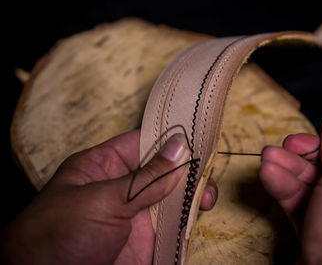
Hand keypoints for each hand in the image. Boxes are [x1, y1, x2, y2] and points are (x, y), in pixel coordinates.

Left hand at [0, 130, 216, 264]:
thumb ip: (145, 179)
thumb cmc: (56, 235)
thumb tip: (178, 148)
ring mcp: (135, 215)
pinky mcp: (146, 242)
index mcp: (105, 166)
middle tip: (204, 178)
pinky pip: (173, 228)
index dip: (170, 138)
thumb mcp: (102, 200)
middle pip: (164, 171)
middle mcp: (123, 188)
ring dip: (192, 197)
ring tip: (207, 200)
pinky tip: (198, 217)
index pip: (143, 142)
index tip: (197, 137)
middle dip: (187, 172)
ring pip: (173, 199)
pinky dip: (189, 223)